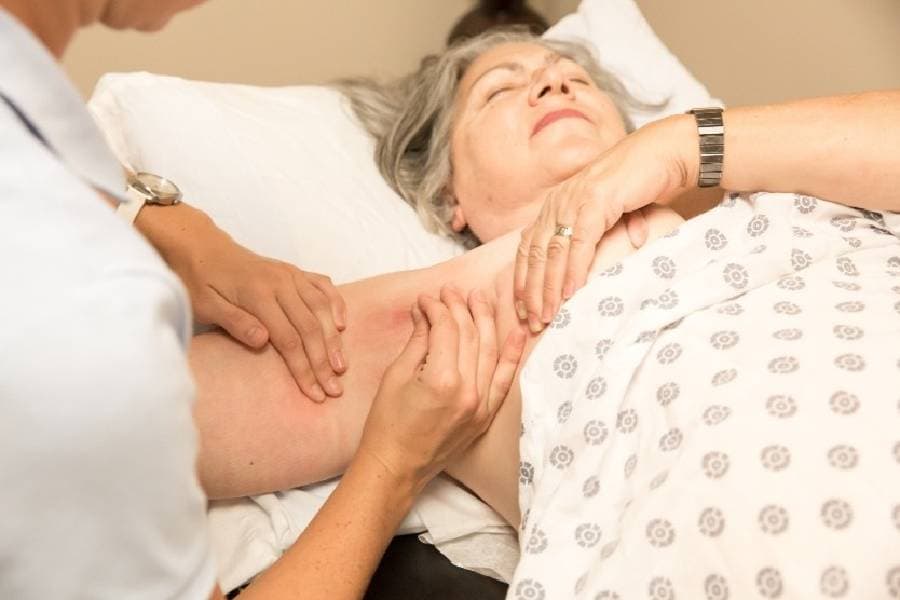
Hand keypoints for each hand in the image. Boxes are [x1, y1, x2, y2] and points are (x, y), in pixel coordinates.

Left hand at [141, 204, 346, 401]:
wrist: (201, 246)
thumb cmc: (199, 280)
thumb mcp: (205, 304)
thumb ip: (235, 322)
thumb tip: (263, 341)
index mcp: (258, 294)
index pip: (288, 339)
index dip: (303, 368)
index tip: (314, 393)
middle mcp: (280, 282)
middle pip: (309, 327)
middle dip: (323, 361)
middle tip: (335, 388)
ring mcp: (290, 274)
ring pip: (320, 308)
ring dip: (334, 338)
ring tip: (341, 364)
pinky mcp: (294, 271)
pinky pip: (323, 286)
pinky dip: (335, 304)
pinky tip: (342, 324)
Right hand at [358, 286, 526, 490]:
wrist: (395, 468)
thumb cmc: (386, 424)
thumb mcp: (395, 376)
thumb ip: (417, 341)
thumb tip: (424, 312)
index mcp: (442, 379)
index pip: (446, 328)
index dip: (436, 307)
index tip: (426, 299)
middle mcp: (468, 391)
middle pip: (470, 334)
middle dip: (460, 307)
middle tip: (451, 291)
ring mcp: (481, 405)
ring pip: (490, 350)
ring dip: (486, 320)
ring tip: (479, 298)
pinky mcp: (485, 416)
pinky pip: (504, 380)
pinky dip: (512, 355)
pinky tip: (517, 332)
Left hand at [514, 117, 690, 330]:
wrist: (663, 154)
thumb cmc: (637, 185)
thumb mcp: (606, 215)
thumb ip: (592, 239)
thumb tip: (586, 272)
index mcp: (555, 205)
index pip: (528, 247)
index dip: (523, 280)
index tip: (522, 309)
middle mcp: (558, 202)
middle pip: (534, 253)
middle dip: (531, 291)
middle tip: (531, 321)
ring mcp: (574, 201)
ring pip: (552, 252)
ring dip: (548, 287)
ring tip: (548, 314)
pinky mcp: (595, 202)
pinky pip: (579, 243)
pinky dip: (573, 270)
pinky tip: (570, 292)